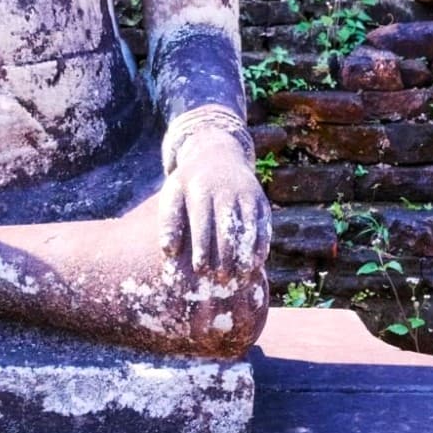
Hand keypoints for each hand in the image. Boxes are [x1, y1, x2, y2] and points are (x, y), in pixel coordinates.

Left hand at [159, 128, 269, 280]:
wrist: (218, 155)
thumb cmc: (190, 185)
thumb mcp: (173, 194)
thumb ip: (168, 221)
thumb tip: (168, 251)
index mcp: (200, 189)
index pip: (203, 221)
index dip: (202, 245)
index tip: (199, 268)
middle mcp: (225, 191)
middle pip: (228, 226)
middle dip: (226, 253)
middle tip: (221, 278)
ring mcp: (246, 195)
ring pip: (249, 226)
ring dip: (247, 253)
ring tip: (241, 276)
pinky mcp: (261, 201)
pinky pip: (264, 225)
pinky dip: (262, 244)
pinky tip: (257, 263)